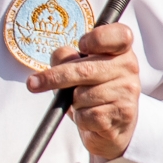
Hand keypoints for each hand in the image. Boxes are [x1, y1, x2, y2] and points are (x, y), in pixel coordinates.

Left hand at [29, 21, 141, 161]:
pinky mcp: (122, 115)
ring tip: (81, 103)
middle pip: (85, 69)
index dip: (97, 38)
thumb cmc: (92, 91)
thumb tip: (59, 58)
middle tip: (32, 83)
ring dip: (72, 101)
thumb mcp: (79, 68)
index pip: (119, 35)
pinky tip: (89, 117)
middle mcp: (129, 68)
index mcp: (122, 50)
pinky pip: (86, 115)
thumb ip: (67, 57)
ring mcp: (128, 92)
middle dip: (54, 77)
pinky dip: (79, 118)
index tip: (81, 45)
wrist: (111, 127)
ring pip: (82, 95)